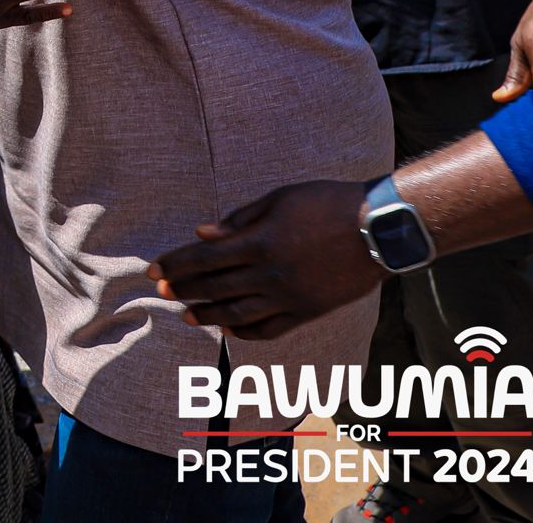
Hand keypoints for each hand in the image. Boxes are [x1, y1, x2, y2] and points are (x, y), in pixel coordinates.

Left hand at [146, 180, 380, 340]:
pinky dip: (244, 332)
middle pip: (215, 286)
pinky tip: (227, 329)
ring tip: (185, 314)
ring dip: (207, 314)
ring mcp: (289, 297)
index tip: (153, 269)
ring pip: (238, 313)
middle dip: (183, 288)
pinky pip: (270, 329)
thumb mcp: (279, 200)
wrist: (379, 228)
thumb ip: (238, 219)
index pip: (204, 257)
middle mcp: (270, 274)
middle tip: (159, 291)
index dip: (176, 264)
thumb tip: (202, 233)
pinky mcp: (308, 311)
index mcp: (259, 242)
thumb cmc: (326, 203)